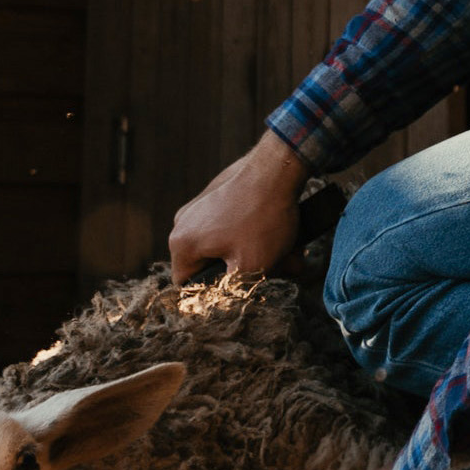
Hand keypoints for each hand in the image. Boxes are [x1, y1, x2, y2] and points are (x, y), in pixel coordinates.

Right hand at [167, 130, 310, 282]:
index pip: (188, 286)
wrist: (280, 167)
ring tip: (288, 255)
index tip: (241, 292)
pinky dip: (258, 236)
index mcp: (182, 243)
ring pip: (229, 246)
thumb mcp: (251, 268)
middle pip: (212, 265)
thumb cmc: (263, 218)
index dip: (215, 295)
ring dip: (258, 255)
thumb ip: (233, 292)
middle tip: (277, 271)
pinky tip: (285, 238)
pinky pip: (236, 227)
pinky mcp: (221, 195)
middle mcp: (185, 222)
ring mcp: (202, 206)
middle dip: (245, 272)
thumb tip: (231, 301)